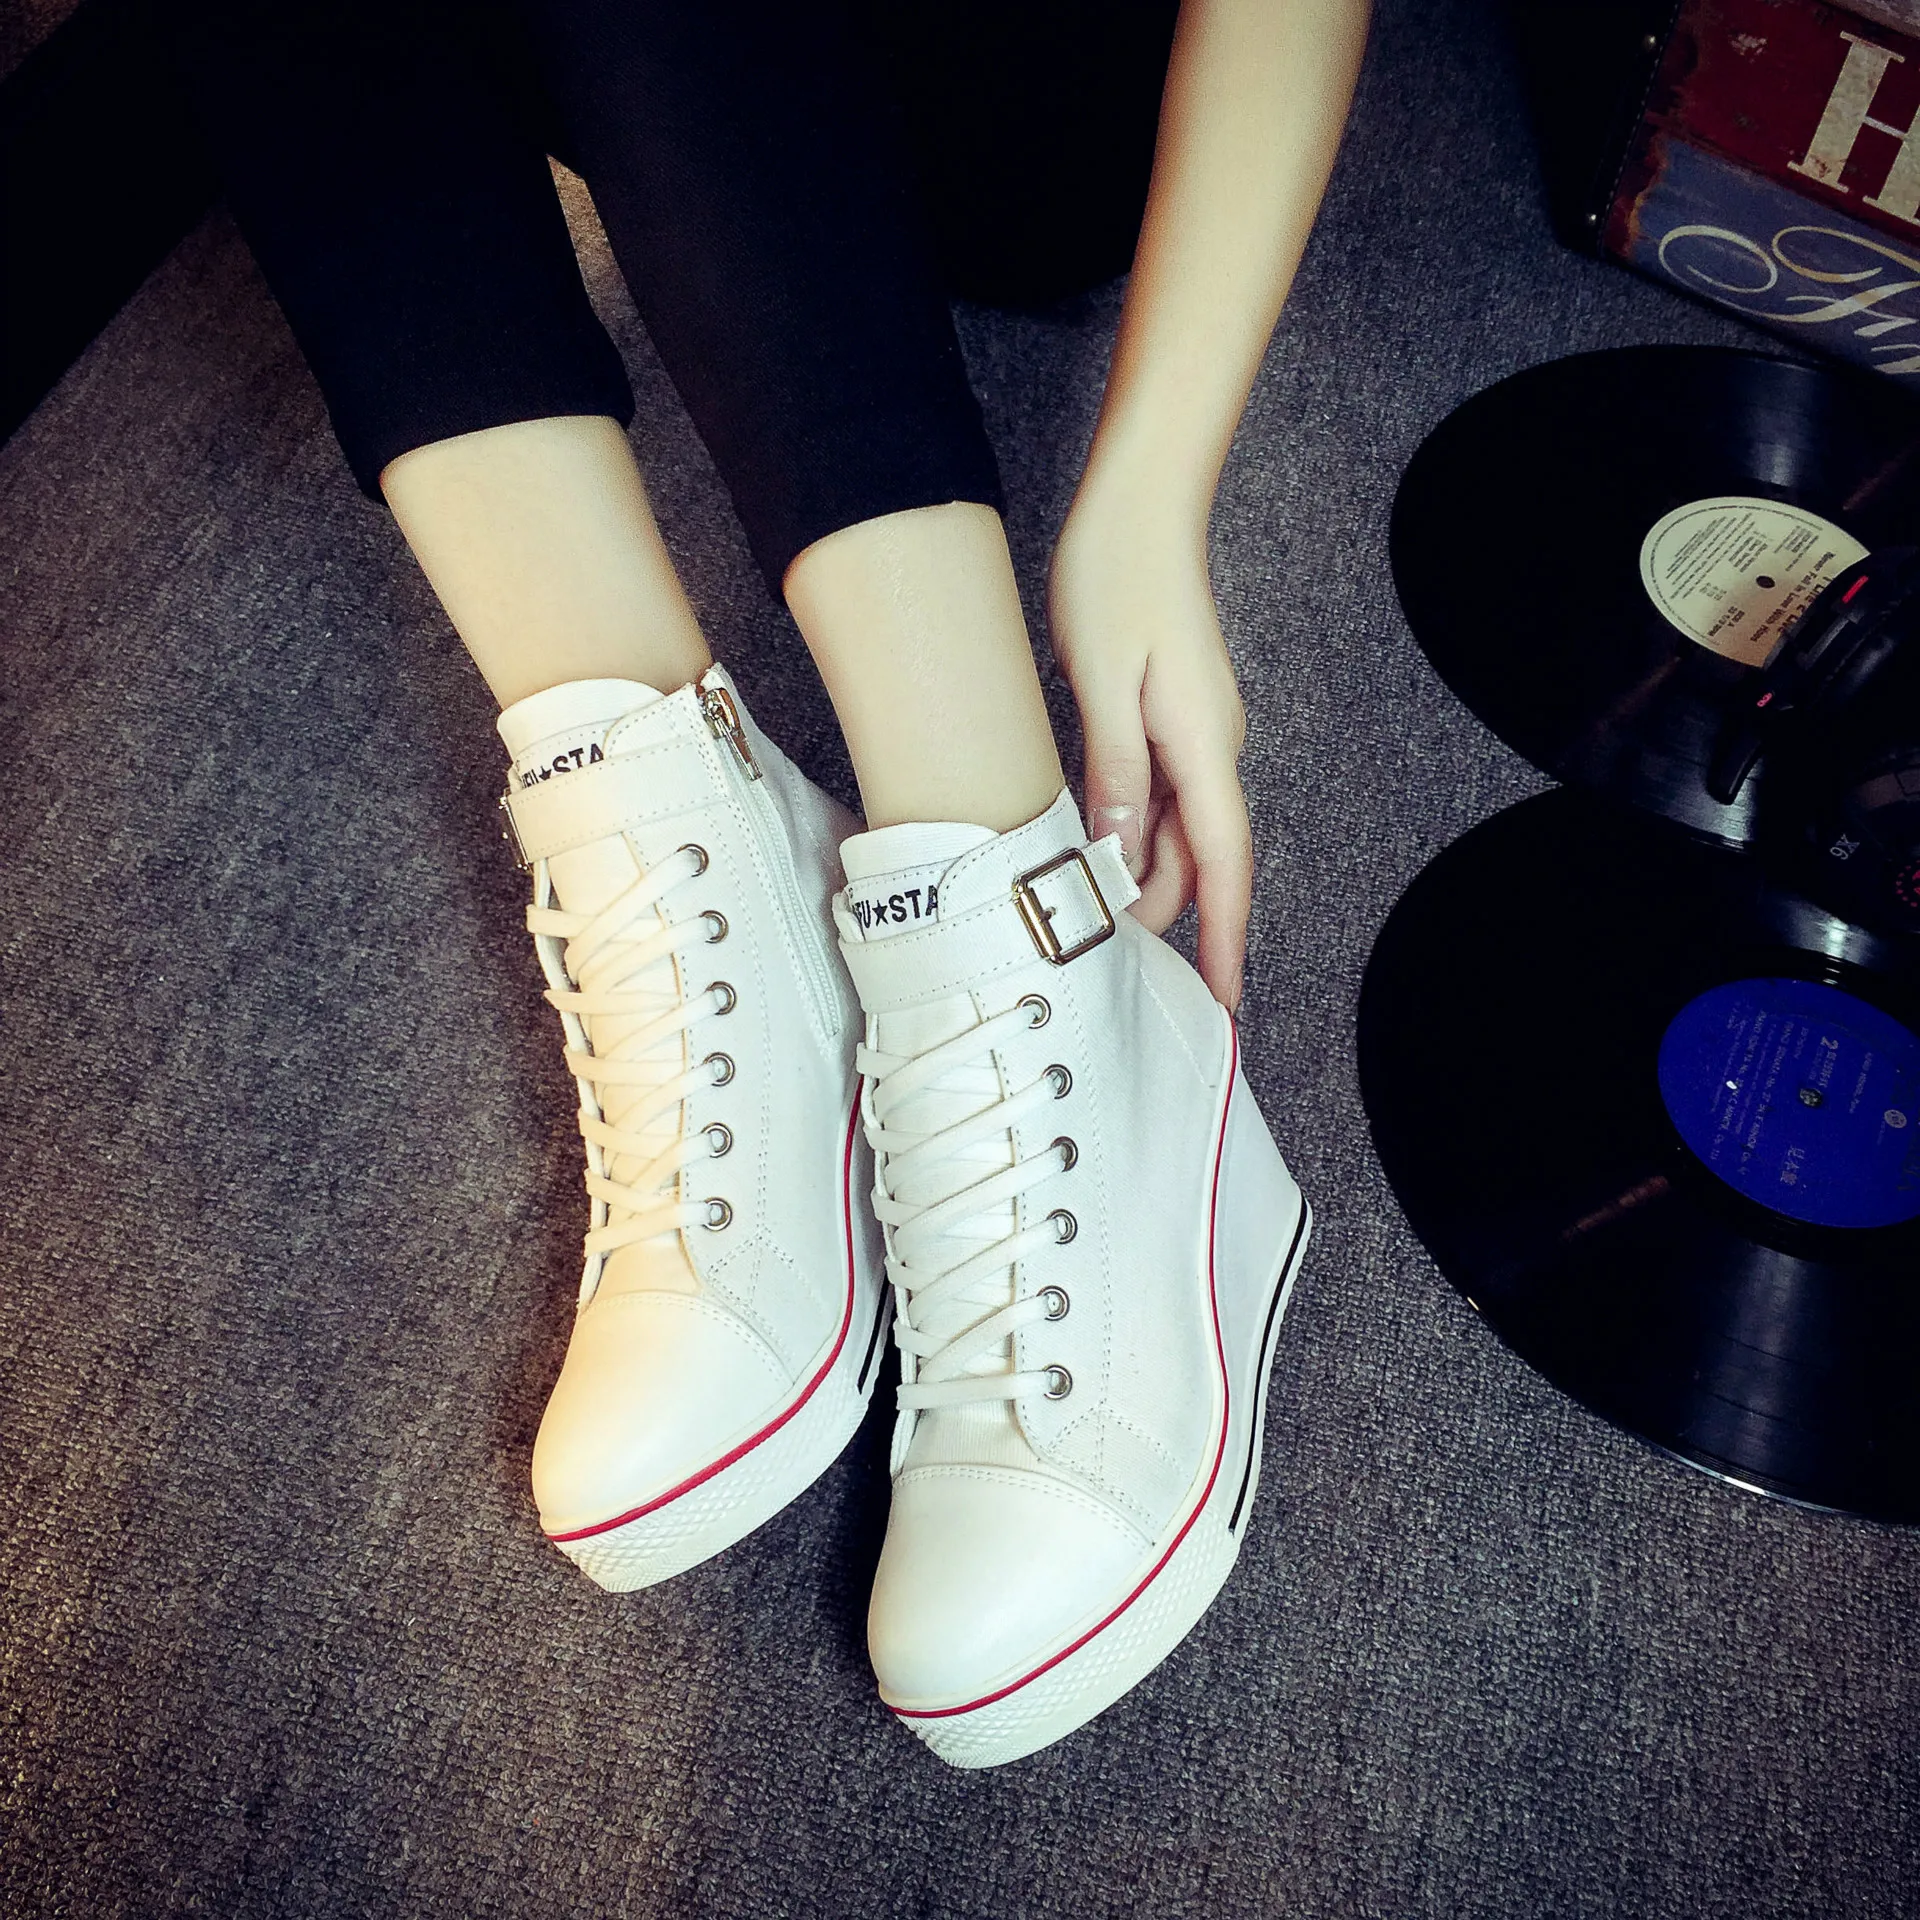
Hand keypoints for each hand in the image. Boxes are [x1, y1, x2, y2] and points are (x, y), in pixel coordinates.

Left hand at [1048, 489, 1250, 1010]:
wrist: (1140, 507)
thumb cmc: (1116, 578)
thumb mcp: (1103, 683)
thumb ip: (1116, 773)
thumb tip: (1122, 854)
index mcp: (1203, 741)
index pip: (1225, 860)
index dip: (1225, 934)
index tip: (1223, 996)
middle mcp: (1212, 745)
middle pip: (1200, 856)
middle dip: (1169, 917)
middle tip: (1114, 967)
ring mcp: (1196, 732)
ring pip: (1177, 830)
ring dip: (1146, 876)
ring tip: (1096, 920)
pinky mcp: (1173, 719)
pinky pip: (1162, 796)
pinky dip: (1136, 834)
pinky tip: (1100, 853)